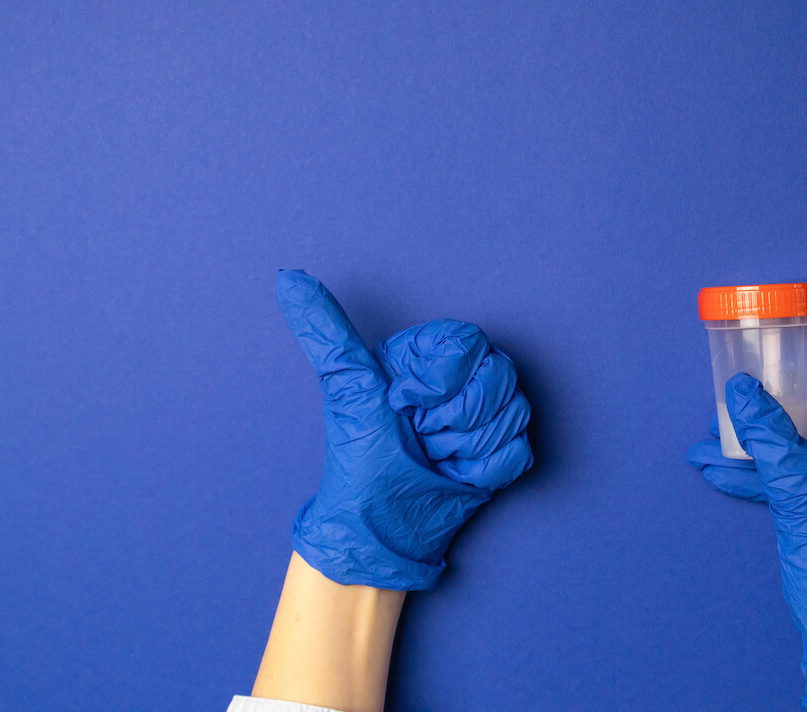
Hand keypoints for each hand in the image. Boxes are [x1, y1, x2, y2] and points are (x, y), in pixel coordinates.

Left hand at [277, 269, 531, 590]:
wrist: (379, 528)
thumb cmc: (360, 461)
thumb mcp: (347, 390)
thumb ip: (326, 333)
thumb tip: (288, 278)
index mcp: (426, 356)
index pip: (468, 342)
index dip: (441, 381)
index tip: (405, 404)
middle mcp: (461, 378)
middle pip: (498, 376)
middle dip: (455, 420)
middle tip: (422, 437)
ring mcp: (486, 413)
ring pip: (514, 412)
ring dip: (468, 448)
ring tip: (436, 458)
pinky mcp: (502, 449)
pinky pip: (518, 450)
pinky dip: (486, 471)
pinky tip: (458, 476)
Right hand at [688, 331, 806, 711]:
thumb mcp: (799, 491)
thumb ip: (769, 436)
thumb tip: (742, 392)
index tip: (795, 347)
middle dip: (780, 399)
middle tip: (744, 386)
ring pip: (804, 447)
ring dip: (759, 438)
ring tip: (715, 432)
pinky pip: (794, 478)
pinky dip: (759, 471)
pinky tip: (719, 468)